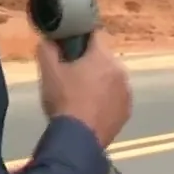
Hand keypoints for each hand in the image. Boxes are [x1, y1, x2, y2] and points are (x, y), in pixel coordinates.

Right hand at [35, 33, 131, 147]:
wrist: (78, 139)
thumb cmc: (64, 100)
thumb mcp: (48, 72)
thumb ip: (47, 49)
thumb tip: (47, 40)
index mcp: (102, 56)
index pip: (95, 34)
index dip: (80, 38)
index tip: (69, 47)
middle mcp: (120, 70)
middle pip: (104, 58)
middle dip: (90, 62)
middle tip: (71, 75)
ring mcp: (126, 92)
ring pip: (111, 78)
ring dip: (100, 82)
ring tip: (82, 96)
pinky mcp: (127, 111)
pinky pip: (116, 98)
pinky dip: (107, 100)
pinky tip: (92, 110)